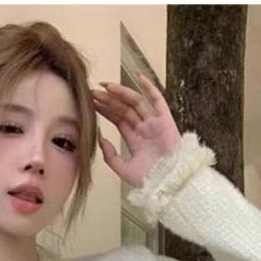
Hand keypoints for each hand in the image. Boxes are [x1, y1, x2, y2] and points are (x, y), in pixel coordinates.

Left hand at [91, 73, 181, 187]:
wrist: (168, 182)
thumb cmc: (150, 179)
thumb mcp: (124, 169)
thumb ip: (110, 156)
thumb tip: (100, 140)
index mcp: (135, 139)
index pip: (118, 119)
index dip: (105, 109)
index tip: (92, 102)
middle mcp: (144, 128)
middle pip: (124, 109)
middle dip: (109, 100)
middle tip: (94, 92)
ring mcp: (154, 123)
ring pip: (136, 102)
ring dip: (122, 93)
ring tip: (107, 86)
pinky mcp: (165, 119)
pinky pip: (158, 100)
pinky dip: (150, 88)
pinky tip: (139, 78)